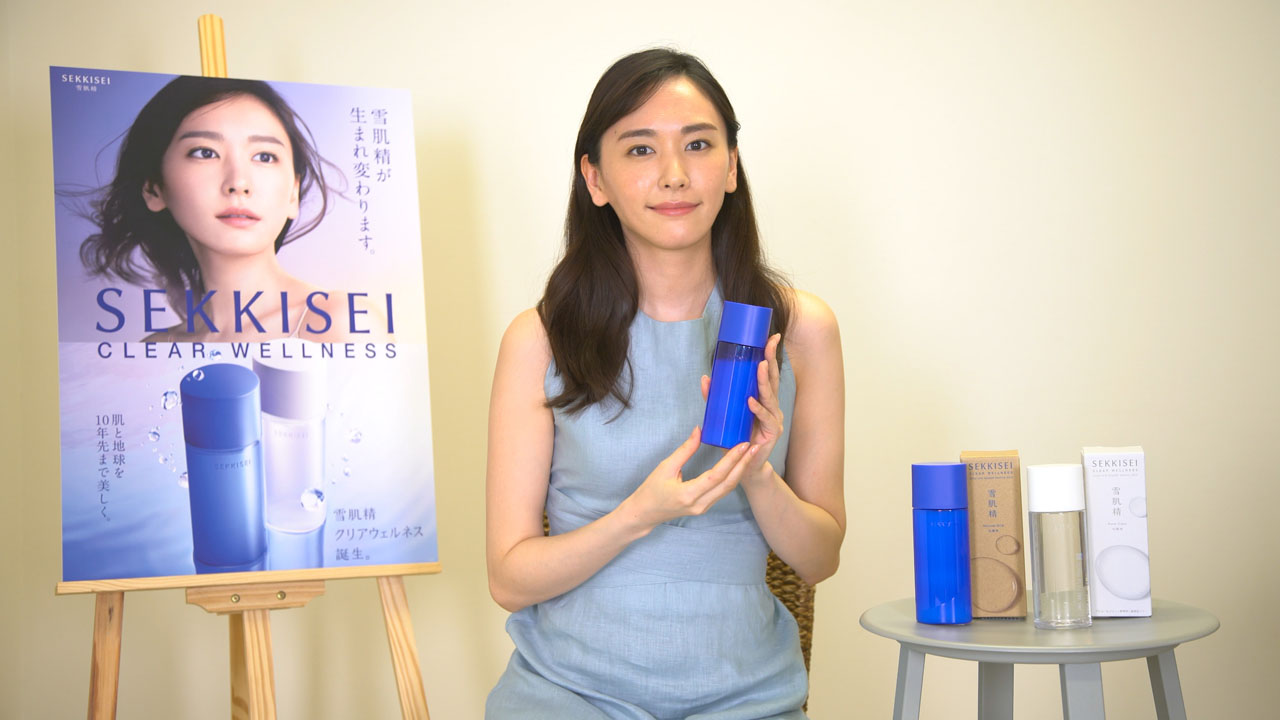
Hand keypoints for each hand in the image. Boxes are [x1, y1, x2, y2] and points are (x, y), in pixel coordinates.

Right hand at [618, 426, 751, 531]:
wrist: (644, 513)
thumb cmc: (651, 489)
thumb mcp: (665, 467)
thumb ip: (685, 450)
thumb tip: (699, 430)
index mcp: (688, 494)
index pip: (716, 475)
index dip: (731, 459)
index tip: (743, 444)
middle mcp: (699, 504)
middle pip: (728, 484)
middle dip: (743, 464)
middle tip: (754, 447)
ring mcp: (703, 508)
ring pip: (727, 489)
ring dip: (740, 471)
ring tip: (749, 454)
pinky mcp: (704, 507)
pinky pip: (722, 491)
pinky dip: (731, 477)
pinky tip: (737, 465)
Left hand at [701, 333, 783, 486]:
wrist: (744, 467)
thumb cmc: (736, 439)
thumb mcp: (724, 414)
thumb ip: (716, 397)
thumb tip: (705, 378)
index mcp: (763, 399)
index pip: (767, 373)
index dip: (769, 355)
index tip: (770, 337)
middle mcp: (771, 406)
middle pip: (772, 380)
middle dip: (771, 360)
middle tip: (769, 343)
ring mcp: (773, 419)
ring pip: (770, 396)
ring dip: (763, 381)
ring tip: (759, 366)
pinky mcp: (771, 433)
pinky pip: (765, 418)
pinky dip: (757, 409)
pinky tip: (750, 401)